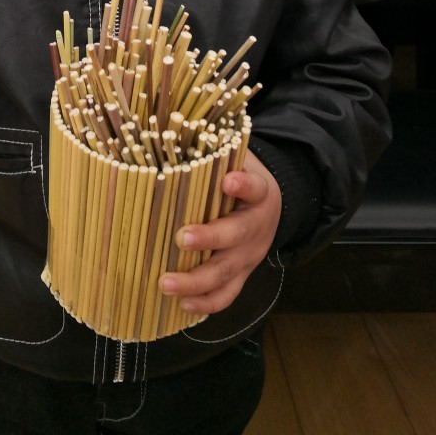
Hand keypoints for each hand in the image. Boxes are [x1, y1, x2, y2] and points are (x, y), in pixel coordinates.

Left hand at [159, 151, 281, 314]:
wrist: (271, 208)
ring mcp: (248, 256)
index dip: (243, 185)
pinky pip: (226, 295)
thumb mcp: (235, 158)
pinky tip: (181, 304)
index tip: (228, 180)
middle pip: (237, 235)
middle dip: (209, 238)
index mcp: (258, 193)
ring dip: (195, 282)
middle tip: (181, 237)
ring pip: (225, 273)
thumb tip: (168, 130)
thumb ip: (211, 151)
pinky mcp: (241, 275)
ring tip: (165, 283)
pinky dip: (205, 304)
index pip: (254, 186)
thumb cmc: (237, 176)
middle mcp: (256, 227)